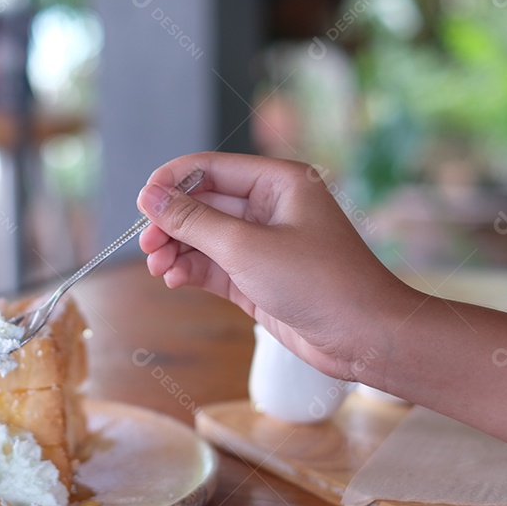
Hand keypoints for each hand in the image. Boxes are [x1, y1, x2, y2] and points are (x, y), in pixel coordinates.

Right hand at [136, 152, 420, 380]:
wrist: (364, 337)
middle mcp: (270, 208)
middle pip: (203, 203)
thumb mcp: (246, 248)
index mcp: (279, 182)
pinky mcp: (258, 277)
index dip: (172, 183)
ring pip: (204, 237)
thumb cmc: (319, 284)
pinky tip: (175, 280)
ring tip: (159, 268)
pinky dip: (191, 270)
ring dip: (177, 250)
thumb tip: (149, 197)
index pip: (211, 168)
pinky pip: (213, 265)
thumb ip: (193, 221)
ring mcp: (264, 244)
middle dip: (172, 223)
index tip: (142, 206)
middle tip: (147, 246)